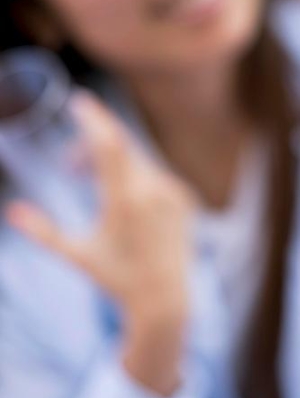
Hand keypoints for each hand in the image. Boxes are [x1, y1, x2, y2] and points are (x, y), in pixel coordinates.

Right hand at [6, 93, 195, 395]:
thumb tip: (13, 212)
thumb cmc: (116, 277)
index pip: (109, 146)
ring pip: (136, 161)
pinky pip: (154, 174)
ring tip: (86, 184)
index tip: (80, 100)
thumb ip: (44, 233)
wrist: (165, 296)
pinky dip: (133, 175)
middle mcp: (154, 193)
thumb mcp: (77, 255)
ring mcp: (173, 194)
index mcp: (126, 202)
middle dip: (92, 145)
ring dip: (111, 163)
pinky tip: (120, 198)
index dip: (94, 119)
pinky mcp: (184, 198)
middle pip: (122, 148)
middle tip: (69, 163)